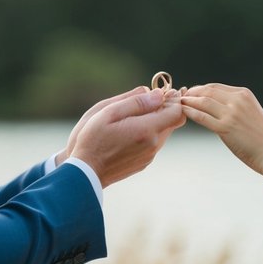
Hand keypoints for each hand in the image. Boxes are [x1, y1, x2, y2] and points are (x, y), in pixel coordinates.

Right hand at [70, 88, 185, 186]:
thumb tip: (158, 94)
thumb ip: (136, 102)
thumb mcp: (109, 112)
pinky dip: (148, 133)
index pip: (177, 112)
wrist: (85, 172)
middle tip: (149, 98)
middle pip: (173, 122)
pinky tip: (129, 131)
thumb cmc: (93, 139)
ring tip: (134, 115)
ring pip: (163, 132)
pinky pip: (154, 143)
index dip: (173, 99)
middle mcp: (153, 144)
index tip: (163, 91)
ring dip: (155, 121)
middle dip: (165, 108)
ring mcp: (149, 155)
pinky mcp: (143, 162)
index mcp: (146, 129)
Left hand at [180, 83, 262, 178]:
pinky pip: (202, 117)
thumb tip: (215, 108)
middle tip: (180, 97)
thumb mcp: (251, 114)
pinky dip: (190, 113)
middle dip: (191, 93)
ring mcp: (232, 113)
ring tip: (179, 104)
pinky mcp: (226, 127)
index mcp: (244, 94)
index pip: (215, 87)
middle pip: (207, 91)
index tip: (190, 93)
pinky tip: (183, 113)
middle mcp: (238, 100)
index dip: (200, 89)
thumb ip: (235, 107)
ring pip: (202, 102)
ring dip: (188, 102)